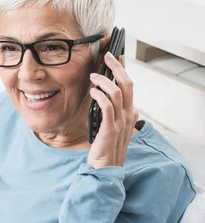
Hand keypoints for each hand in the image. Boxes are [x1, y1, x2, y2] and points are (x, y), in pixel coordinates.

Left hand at [87, 52, 138, 168]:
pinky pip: (107, 106)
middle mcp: (129, 114)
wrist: (105, 167)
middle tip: (107, 56)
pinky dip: (100, 95)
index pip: (129, 85)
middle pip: (127, 84)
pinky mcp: (110, 127)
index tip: (117, 56)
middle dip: (117, 67)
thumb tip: (102, 93)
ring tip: (93, 76)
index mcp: (130, 112)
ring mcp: (121, 121)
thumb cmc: (105, 145)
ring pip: (117, 92)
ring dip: (104, 80)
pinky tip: (92, 91)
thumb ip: (111, 110)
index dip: (124, 69)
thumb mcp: (111, 124)